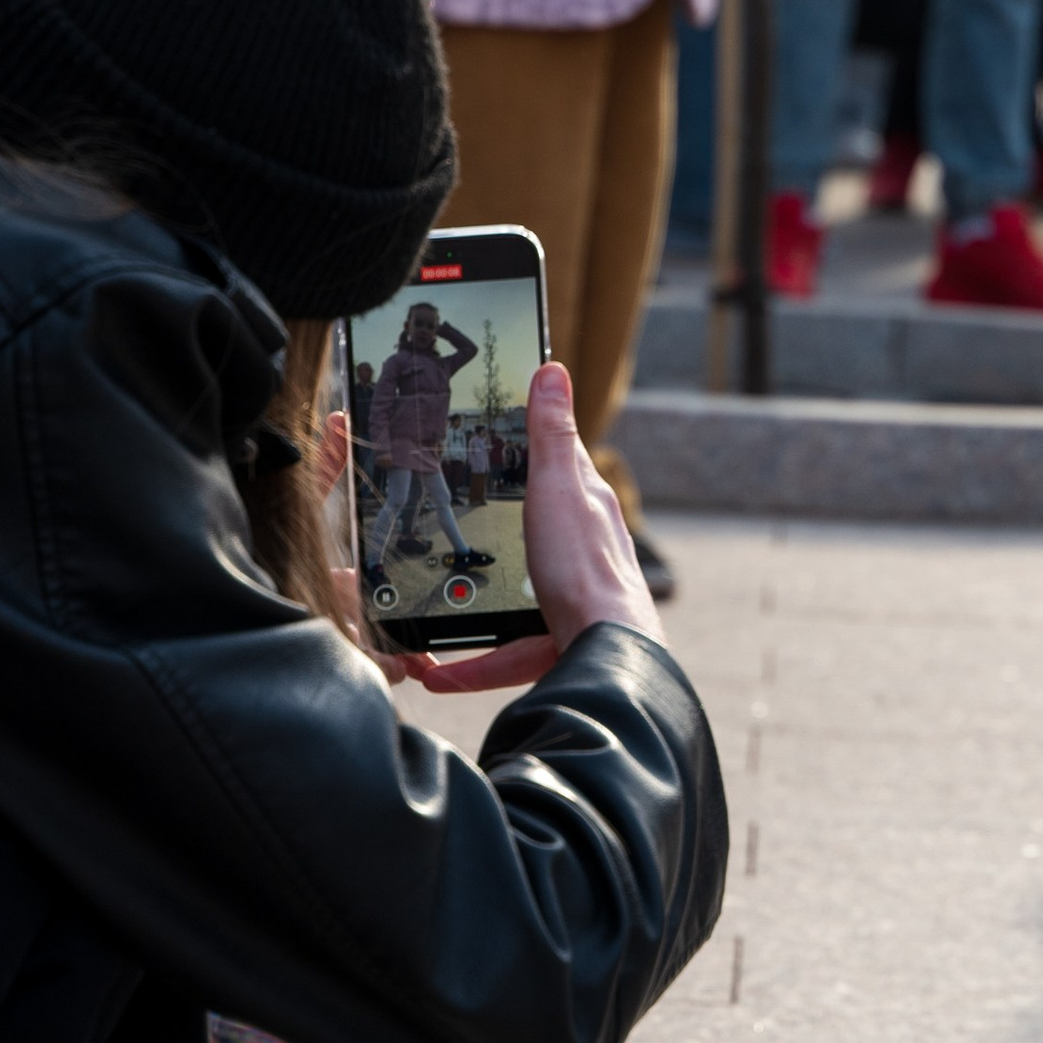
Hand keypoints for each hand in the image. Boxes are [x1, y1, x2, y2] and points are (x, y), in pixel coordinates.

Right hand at [386, 358, 651, 696]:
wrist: (607, 654)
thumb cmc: (585, 569)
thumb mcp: (557, 489)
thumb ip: (550, 434)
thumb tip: (554, 371)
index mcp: (583, 504)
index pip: (558, 460)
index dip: (533, 440)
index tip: (502, 425)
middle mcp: (581, 548)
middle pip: (533, 528)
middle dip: (502, 527)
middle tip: (458, 518)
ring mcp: (568, 596)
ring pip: (515, 596)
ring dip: (477, 605)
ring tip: (435, 606)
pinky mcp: (556, 642)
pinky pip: (507, 651)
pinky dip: (474, 663)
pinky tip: (439, 672)